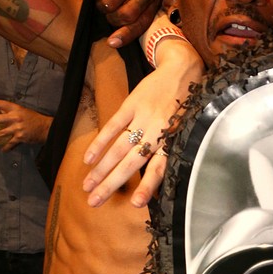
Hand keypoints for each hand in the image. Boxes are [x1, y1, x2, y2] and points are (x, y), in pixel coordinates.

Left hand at [0, 99, 51, 150]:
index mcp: (16, 108)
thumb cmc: (34, 118)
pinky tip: (3, 149)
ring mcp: (17, 128)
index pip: (0, 103)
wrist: (46, 128)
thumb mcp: (22, 111)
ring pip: (1, 133)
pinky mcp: (20, 137)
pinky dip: (6, 147)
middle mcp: (15, 117)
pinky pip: (10, 143)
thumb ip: (11, 111)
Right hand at [82, 42, 203, 206]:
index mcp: (173, 141)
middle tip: (94, 202)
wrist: (182, 70)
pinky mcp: (132, 104)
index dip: (148, 186)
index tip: (136, 204)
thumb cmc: (185, 105)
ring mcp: (144, 118)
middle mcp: (158, 132)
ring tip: (87, 186)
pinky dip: (100, 143)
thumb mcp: (184, 130)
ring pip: (119, 148)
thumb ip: (170, 152)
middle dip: (111, 184)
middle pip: (131, 163)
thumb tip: (158, 182)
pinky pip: (113, 126)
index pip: (159, 168)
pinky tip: (88, 159)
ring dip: (101, 169)